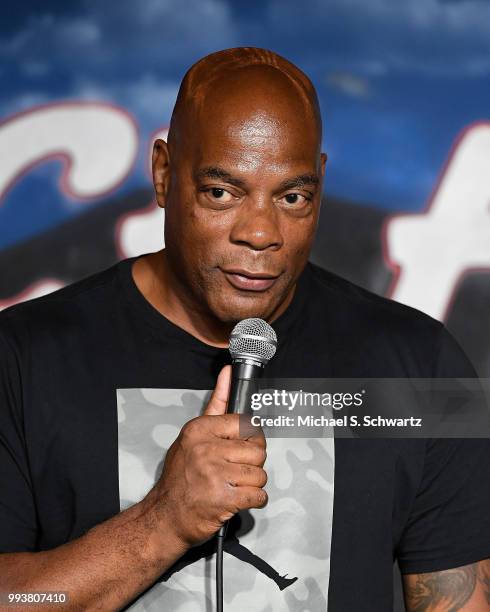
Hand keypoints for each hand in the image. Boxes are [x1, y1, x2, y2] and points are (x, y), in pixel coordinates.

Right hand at [145, 365, 267, 546]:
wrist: (164, 516)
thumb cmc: (181, 477)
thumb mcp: (193, 435)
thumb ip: (216, 403)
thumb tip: (229, 373)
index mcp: (200, 429)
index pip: (246, 424)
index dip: (248, 439)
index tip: (239, 448)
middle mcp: (206, 449)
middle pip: (258, 450)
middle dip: (252, 464)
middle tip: (235, 471)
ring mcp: (214, 474)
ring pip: (260, 474)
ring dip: (251, 485)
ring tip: (233, 486)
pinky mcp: (224, 498)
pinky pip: (258, 496)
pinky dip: (253, 501)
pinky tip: (237, 499)